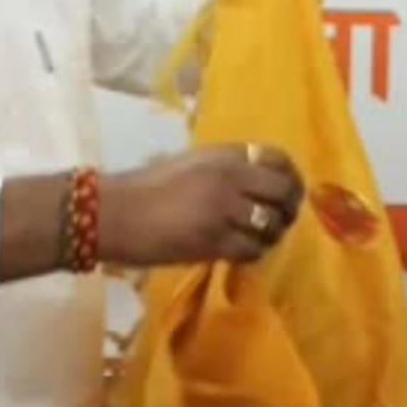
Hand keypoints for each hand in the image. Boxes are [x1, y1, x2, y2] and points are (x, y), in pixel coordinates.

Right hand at [97, 144, 305, 266]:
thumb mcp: (192, 164)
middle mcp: (231, 177)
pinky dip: (253, 252)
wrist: (115, 213)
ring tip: (260, 238)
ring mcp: (225, 209)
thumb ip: (227, 169)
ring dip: (272, 234)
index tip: (289, 190)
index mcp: (225, 154)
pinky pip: (252, 249)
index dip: (291, 176)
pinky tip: (242, 251)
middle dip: (288, 208)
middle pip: (284, 191)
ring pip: (272, 224)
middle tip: (280, 219)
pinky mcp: (216, 241)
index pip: (278, 158)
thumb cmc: (147, 187)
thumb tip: (259, 183)